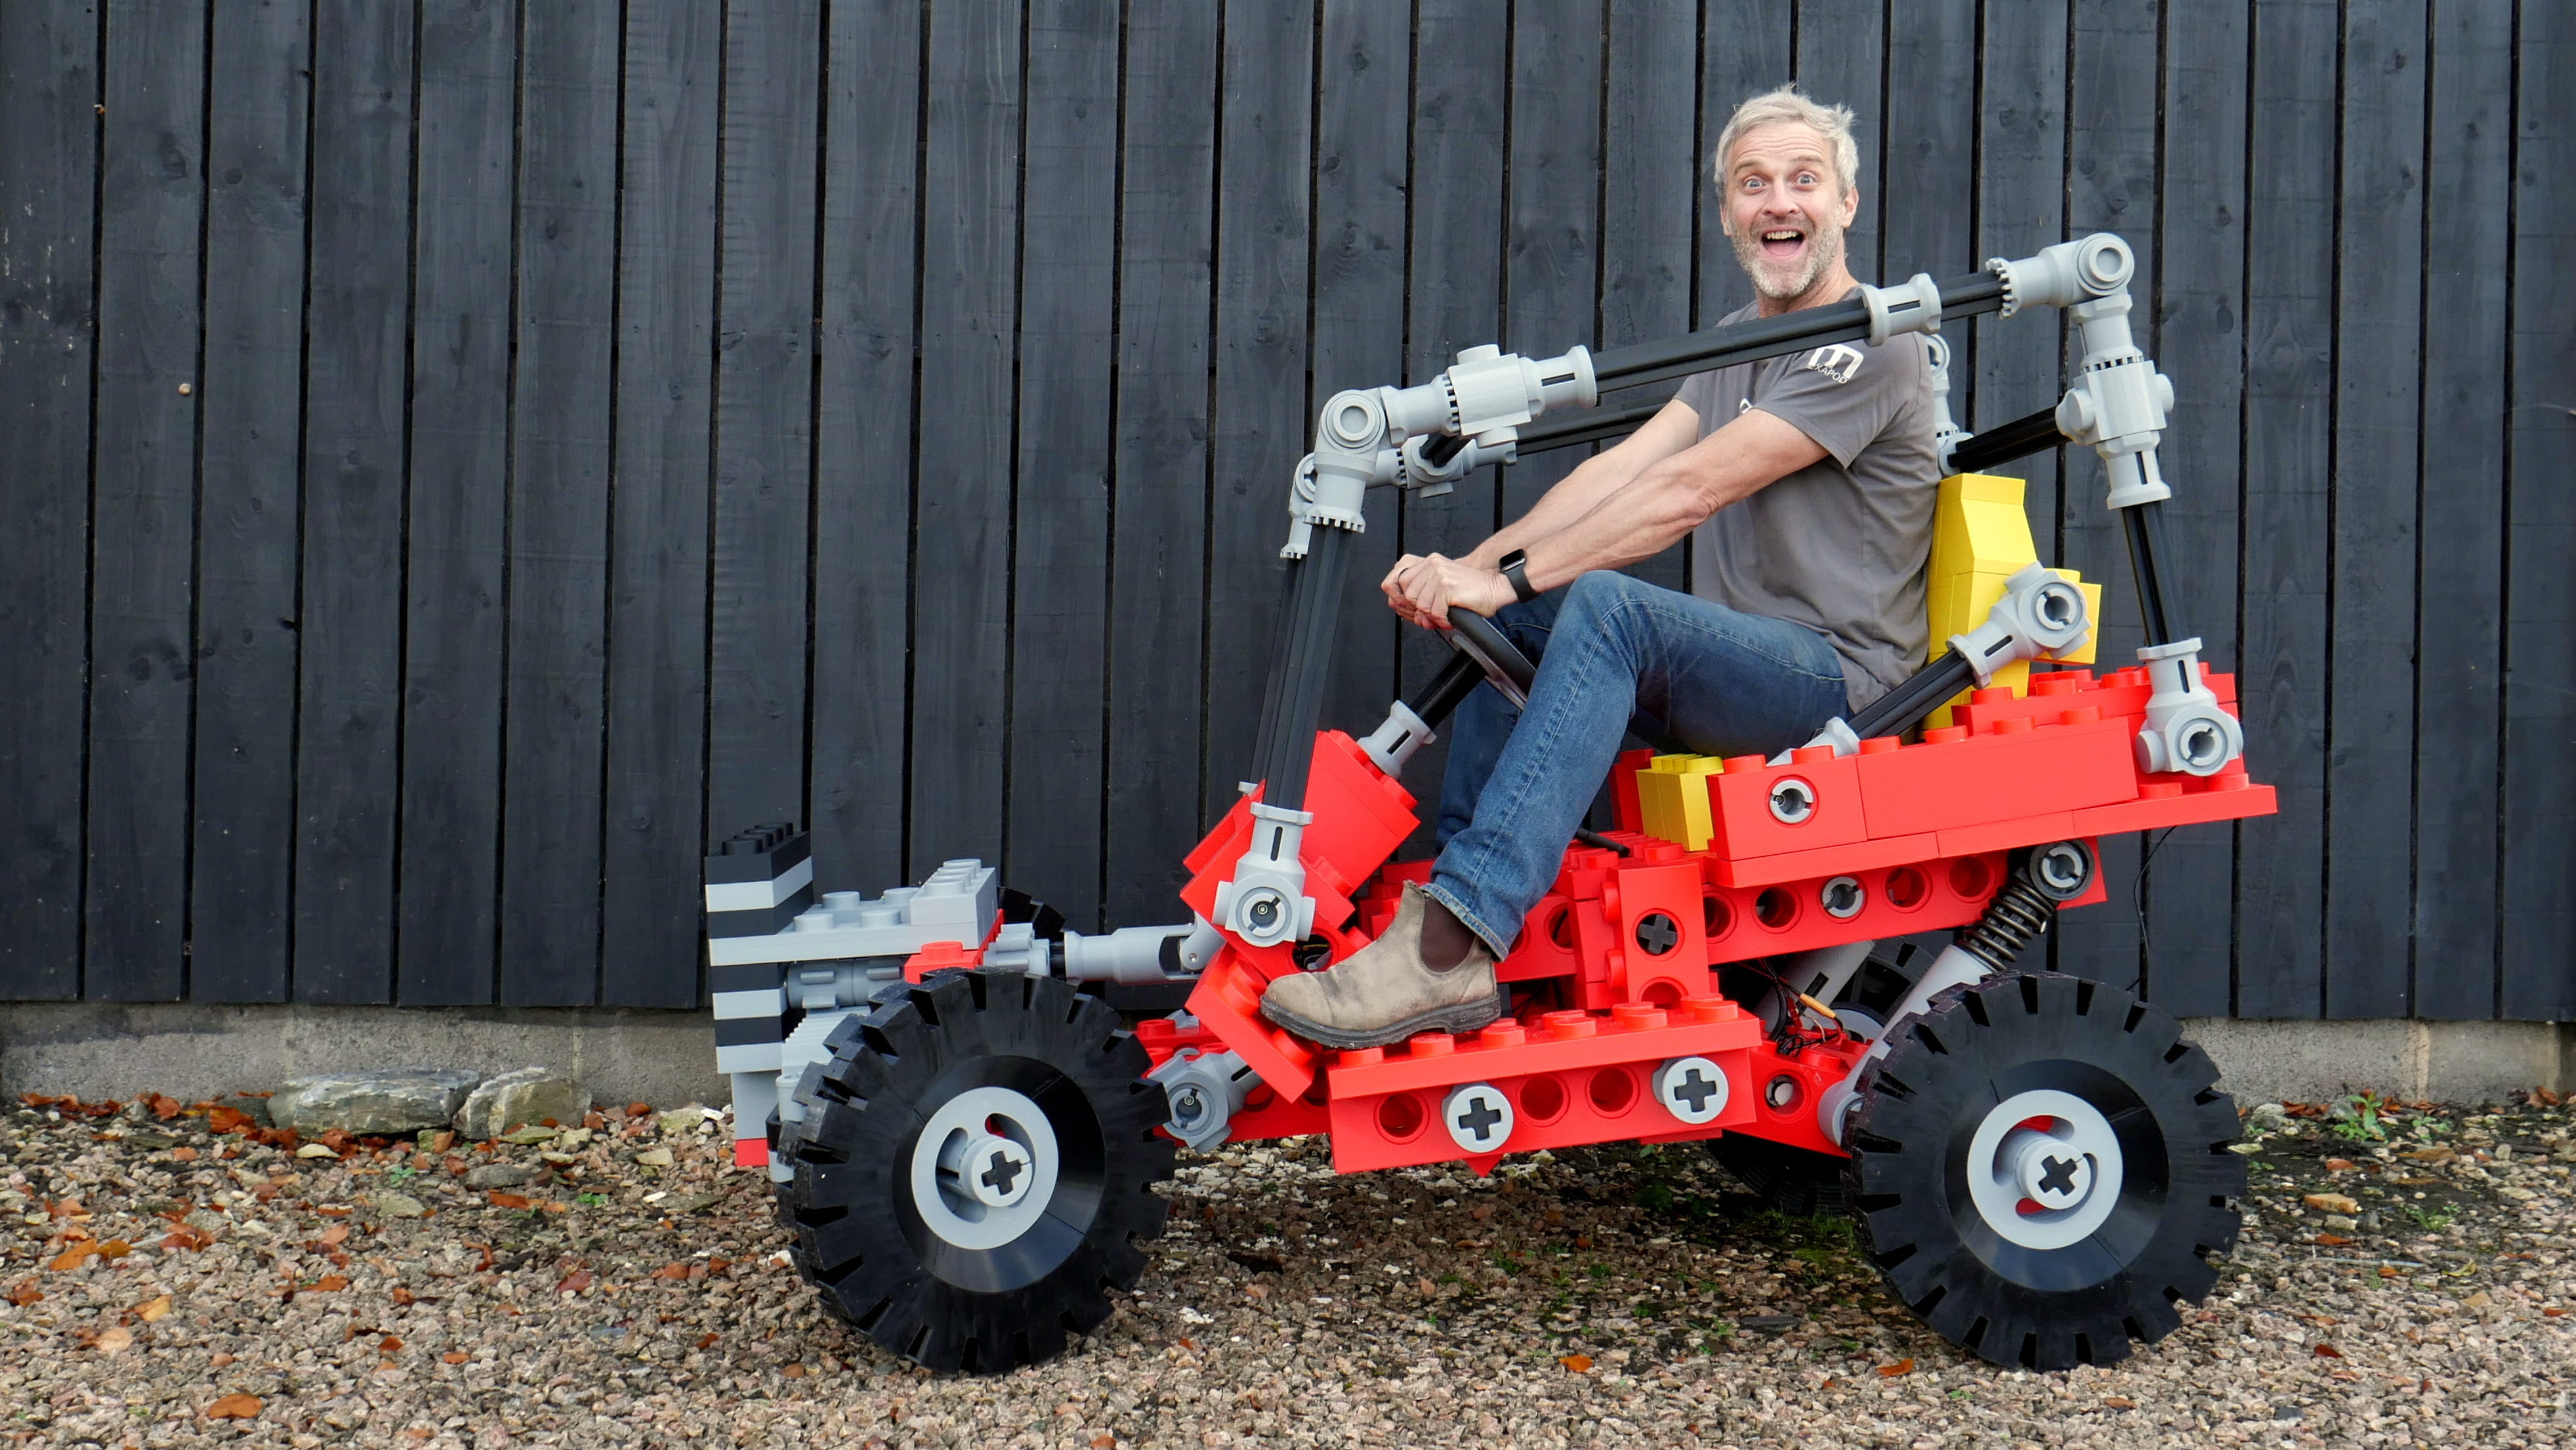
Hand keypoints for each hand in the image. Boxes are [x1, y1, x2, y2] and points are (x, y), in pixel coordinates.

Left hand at [1381, 552, 1516, 628]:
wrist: (1496, 588)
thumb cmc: (1471, 591)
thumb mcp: (1440, 587)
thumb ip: (1420, 594)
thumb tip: (1402, 609)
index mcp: (1428, 563)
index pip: (1395, 581)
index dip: (1401, 601)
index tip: (1413, 611)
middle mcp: (1432, 564)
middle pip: (1407, 595)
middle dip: (1418, 611)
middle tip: (1432, 616)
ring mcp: (1439, 573)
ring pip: (1420, 605)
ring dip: (1433, 616)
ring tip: (1444, 616)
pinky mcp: (1447, 585)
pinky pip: (1434, 611)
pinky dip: (1442, 620)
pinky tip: (1449, 618)